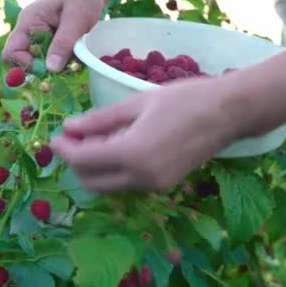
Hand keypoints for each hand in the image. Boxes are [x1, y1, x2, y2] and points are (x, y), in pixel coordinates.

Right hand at [1, 0, 111, 72]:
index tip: (48, 69)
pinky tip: (77, 61)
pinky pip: (53, 64)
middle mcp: (30, 34)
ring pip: (40, 66)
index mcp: (28, 23)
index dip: (25, 65)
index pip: (11, 53)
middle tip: (64, 71)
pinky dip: (63, 67)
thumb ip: (64, 42)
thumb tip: (51, 69)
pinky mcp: (52, 47)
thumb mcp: (76, 18)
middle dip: (43, 71)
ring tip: (75, 63)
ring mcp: (40, 41)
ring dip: (56, 70)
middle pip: (24, 63)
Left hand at [51, 77, 243, 192]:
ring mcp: (154, 186)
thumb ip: (100, 120)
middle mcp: (141, 178)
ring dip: (94, 169)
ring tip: (94, 140)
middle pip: (92, 182)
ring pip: (109, 186)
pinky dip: (114, 171)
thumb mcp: (137, 103)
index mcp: (132, 154)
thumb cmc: (184, 99)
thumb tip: (69, 127)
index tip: (56, 136)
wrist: (229, 113)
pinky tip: (116, 147)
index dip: (64, 149)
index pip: (83, 159)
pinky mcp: (165, 186)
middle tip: (71, 139)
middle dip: (76, 163)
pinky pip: (128, 184)